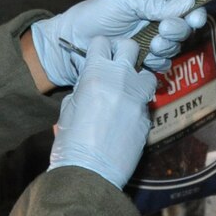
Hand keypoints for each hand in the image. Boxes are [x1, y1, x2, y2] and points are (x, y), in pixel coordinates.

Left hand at [31, 0, 208, 85]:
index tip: (193, 18)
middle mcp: (154, 23)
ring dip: (166, 47)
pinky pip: (160, 65)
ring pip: (172, 48)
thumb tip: (188, 2)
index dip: (192, 13)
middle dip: (176, 31)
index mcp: (152, 4)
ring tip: (150, 45)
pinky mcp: (140, 63)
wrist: (71, 42)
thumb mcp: (123, 2)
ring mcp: (148, 44)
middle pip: (182, 29)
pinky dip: (157, 63)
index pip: (182, 7)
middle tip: (162, 31)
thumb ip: (154, 4)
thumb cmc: (93, 15)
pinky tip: (146, 59)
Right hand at [48, 37, 157, 187]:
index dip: (99, 48)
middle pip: (130, 48)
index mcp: (96, 74)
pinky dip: (138, 106)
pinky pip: (145, 104)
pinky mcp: (147, 119)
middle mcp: (121, 81)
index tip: (98, 56)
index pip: (102, 42)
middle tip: (116, 67)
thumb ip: (83, 88)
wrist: (89, 173)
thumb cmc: (71, 143)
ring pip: (147, 74)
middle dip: (123, 54)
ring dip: (138, 79)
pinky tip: (126, 119)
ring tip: (126, 92)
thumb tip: (90, 83)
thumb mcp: (68, 107)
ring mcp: (137, 100)